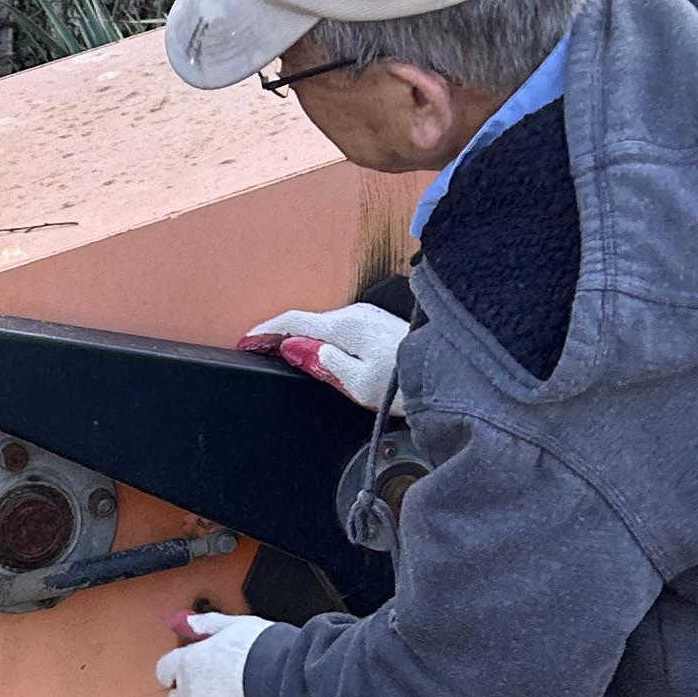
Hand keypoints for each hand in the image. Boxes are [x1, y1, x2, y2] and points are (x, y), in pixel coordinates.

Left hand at [155, 608, 270, 696]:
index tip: (184, 673)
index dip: (175, 672)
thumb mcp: (235, 625)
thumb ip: (208, 625)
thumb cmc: (266, 651)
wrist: (288, 682)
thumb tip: (188, 622)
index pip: (165, 670)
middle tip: (216, 691)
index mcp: (189, 664)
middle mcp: (190, 695)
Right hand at [243, 300, 407, 410]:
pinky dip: (325, 339)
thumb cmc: (406, 382)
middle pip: (309, 323)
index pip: (293, 322)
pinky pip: (343, 329)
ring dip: (305, 338)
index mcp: (345, 326)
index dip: (266, 332)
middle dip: (282, 334)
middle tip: (259, 349)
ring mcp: (369, 317)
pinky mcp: (380, 325)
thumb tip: (294, 348)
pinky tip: (322, 352)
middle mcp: (356, 314)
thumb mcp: (357, 382)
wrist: (450, 372)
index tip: (247, 341)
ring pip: (327, 326)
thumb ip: (323, 363)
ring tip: (284, 352)